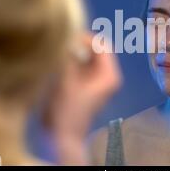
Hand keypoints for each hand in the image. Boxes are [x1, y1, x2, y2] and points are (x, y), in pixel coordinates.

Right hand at [45, 32, 121, 164]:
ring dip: (75, 51)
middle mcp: (107, 75)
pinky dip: (73, 59)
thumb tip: (68, 35)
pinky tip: (60, 60)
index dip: (84, 38)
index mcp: (109, 75)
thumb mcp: (66, 80)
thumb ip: (69, 56)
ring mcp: (98, 80)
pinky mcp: (88, 83)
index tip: (67, 37)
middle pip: (95, 49)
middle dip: (79, 44)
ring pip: (88, 55)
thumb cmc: (67, 109)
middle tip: (62, 42)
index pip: (101, 44)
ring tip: (59, 50)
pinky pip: (82, 63)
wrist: (62, 135)